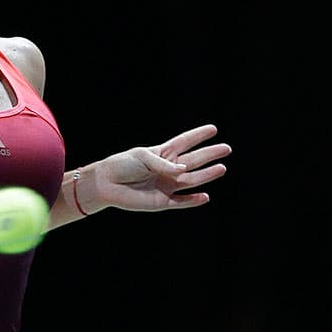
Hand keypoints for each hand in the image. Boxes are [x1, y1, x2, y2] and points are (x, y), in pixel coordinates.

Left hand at [92, 124, 230, 211]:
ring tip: (221, 168)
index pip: (183, 143)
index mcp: (161, 154)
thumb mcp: (141, 157)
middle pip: (193, 161)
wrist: (106, 184)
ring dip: (206, 175)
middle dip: (209, 155)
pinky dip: (193, 201)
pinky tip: (205, 196)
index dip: (198, 136)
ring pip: (191, 181)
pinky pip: (181, 202)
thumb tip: (182, 171)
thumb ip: (162, 164)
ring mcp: (166, 185)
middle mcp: (167, 170)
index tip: (213, 129)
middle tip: (226, 148)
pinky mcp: (162, 202)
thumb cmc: (121, 165)